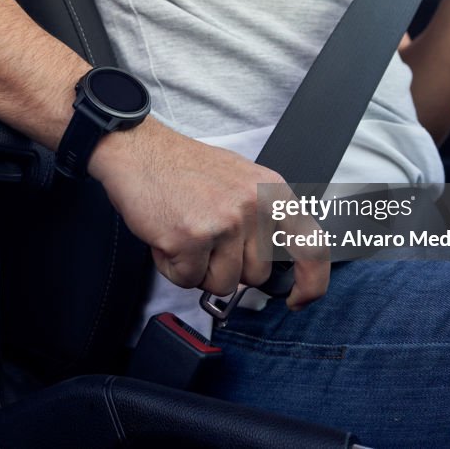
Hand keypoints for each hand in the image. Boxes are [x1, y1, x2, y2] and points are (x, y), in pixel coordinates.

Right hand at [89, 119, 330, 308]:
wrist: (138, 150)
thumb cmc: (182, 168)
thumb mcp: (240, 180)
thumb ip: (260, 218)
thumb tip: (268, 263)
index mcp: (271, 191)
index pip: (311, 246)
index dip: (311, 282)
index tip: (298, 300)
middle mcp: (253, 206)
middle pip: (256, 275)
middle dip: (227, 268)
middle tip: (204, 239)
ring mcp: (224, 222)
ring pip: (222, 283)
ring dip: (198, 269)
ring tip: (183, 235)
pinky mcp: (192, 238)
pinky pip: (187, 279)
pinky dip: (172, 266)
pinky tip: (165, 237)